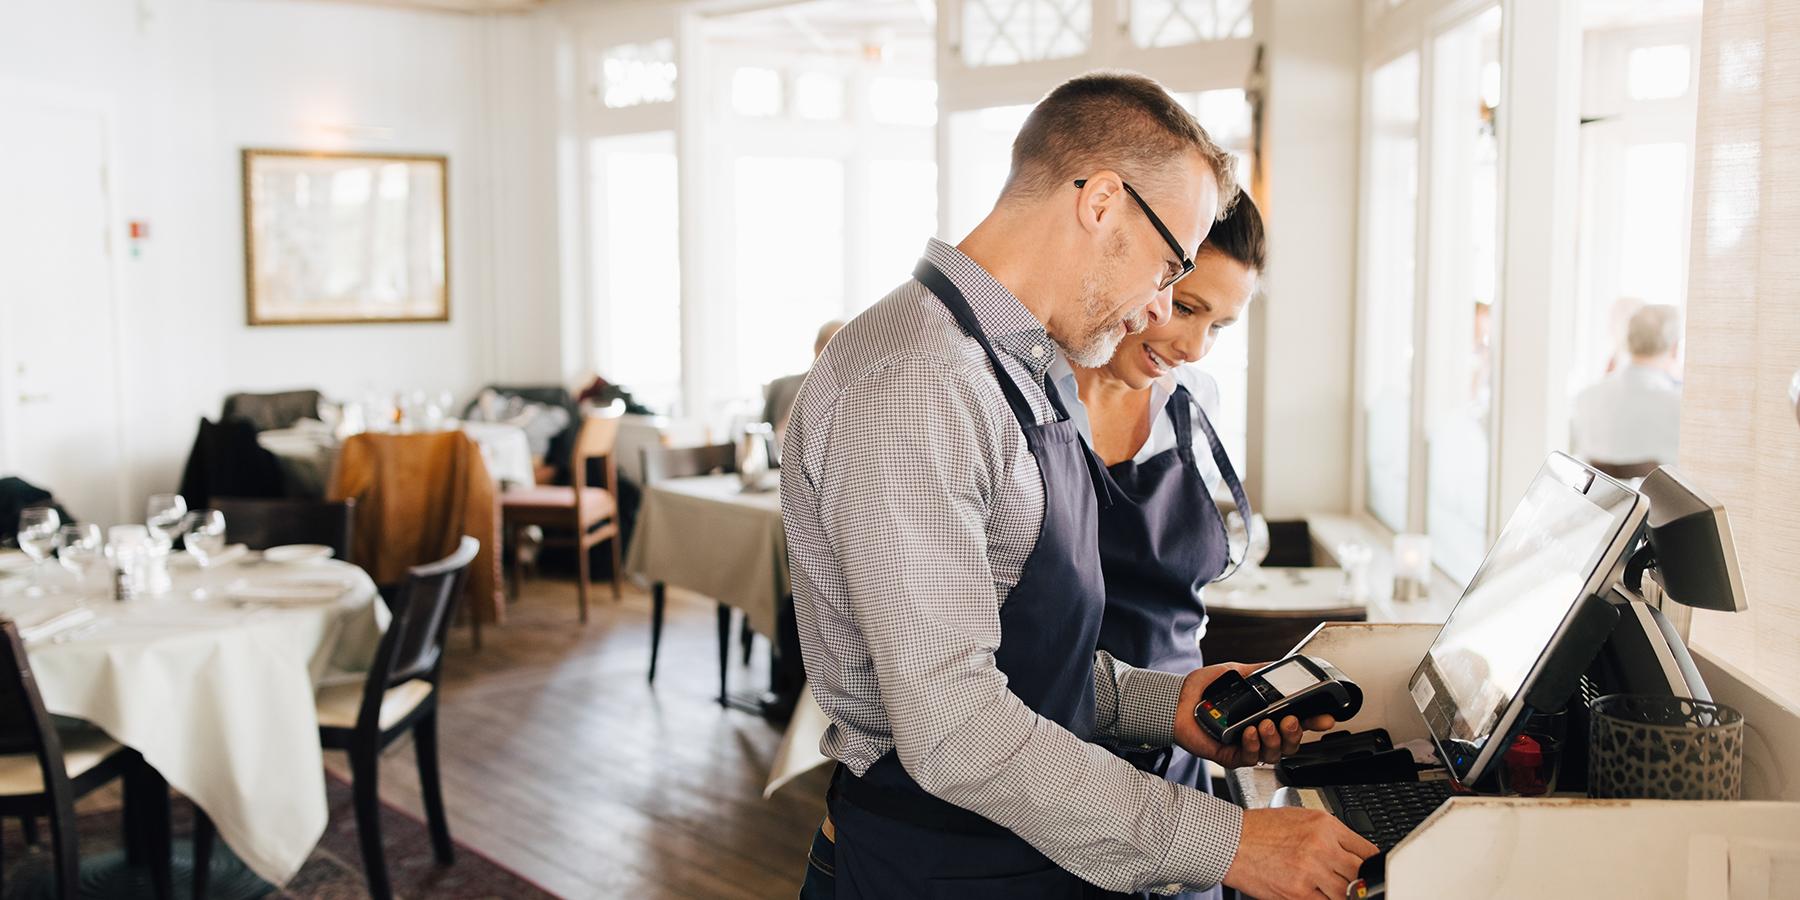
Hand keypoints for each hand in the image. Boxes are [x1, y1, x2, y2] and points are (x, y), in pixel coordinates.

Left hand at [1171, 663, 1337, 766]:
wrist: (1176, 700)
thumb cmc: (1203, 690)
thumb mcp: (1237, 673)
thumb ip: (1260, 672)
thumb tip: (1281, 667)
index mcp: (1266, 714)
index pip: (1297, 722)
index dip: (1314, 722)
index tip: (1326, 717)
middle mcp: (1260, 733)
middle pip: (1291, 744)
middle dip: (1296, 734)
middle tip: (1290, 719)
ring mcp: (1246, 746)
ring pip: (1274, 755)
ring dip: (1275, 740)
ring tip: (1265, 724)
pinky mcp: (1229, 756)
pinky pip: (1249, 759)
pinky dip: (1252, 746)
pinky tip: (1249, 733)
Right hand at [1222, 808, 1378, 899]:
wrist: (1230, 842)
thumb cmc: (1259, 830)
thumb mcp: (1299, 819)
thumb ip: (1328, 835)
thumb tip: (1350, 854)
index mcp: (1325, 826)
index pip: (1367, 851)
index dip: (1370, 865)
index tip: (1367, 872)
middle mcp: (1322, 847)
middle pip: (1360, 874)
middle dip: (1358, 882)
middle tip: (1351, 885)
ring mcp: (1311, 871)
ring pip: (1347, 893)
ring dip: (1342, 895)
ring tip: (1330, 890)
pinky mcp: (1298, 893)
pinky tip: (1318, 895)